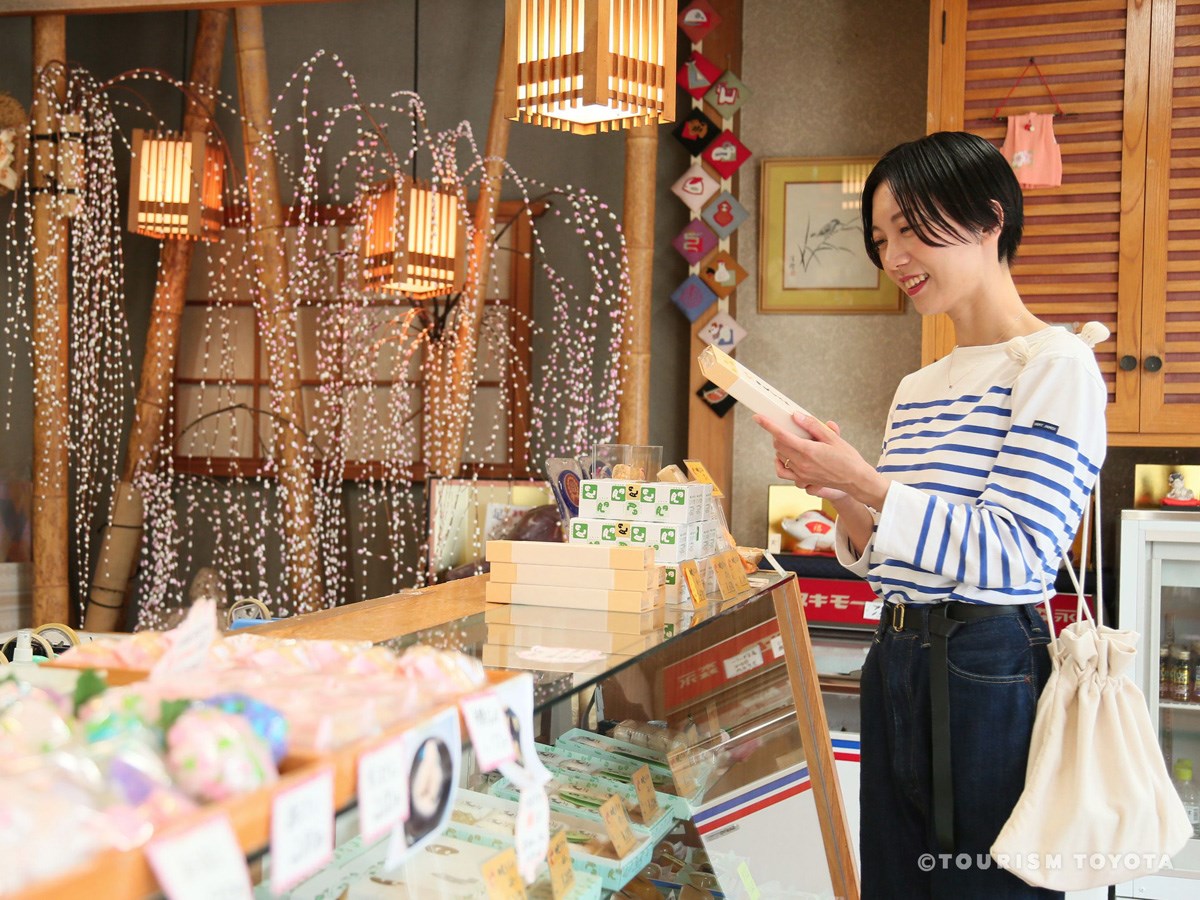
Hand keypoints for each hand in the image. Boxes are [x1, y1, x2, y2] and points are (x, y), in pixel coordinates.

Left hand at [755, 413, 889, 509]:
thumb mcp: (833, 438)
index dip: (768, 425)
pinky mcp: (802, 480)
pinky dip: (780, 463)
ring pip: (779, 457)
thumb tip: (796, 416)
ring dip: (780, 447)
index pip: (781, 435)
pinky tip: (785, 457)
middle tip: (786, 427)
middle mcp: (801, 464)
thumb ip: (813, 426)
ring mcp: (800, 474)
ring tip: (790, 440)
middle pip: (778, 445)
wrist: (856, 480)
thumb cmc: (847, 458)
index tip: (758, 417)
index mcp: (808, 451)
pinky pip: (783, 472)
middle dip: (778, 434)